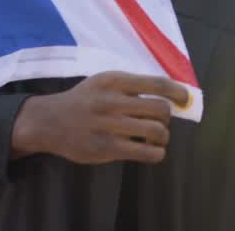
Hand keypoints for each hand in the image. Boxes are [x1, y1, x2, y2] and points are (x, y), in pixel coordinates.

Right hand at [10, 71, 190, 164]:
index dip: (178, 92)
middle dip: (167, 118)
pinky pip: (144, 152)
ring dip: (163, 136)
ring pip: (156, 131)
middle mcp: (112, 101)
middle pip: (160, 108)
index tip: (186, 99)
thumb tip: (169, 96)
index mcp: (114, 80)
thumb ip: (131, 87)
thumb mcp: (104, 82)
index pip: (157, 83)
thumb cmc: (83, 100)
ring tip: (157, 138)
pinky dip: (156, 153)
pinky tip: (153, 152)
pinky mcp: (106, 148)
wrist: (48, 121)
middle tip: (161, 123)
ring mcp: (108, 125)